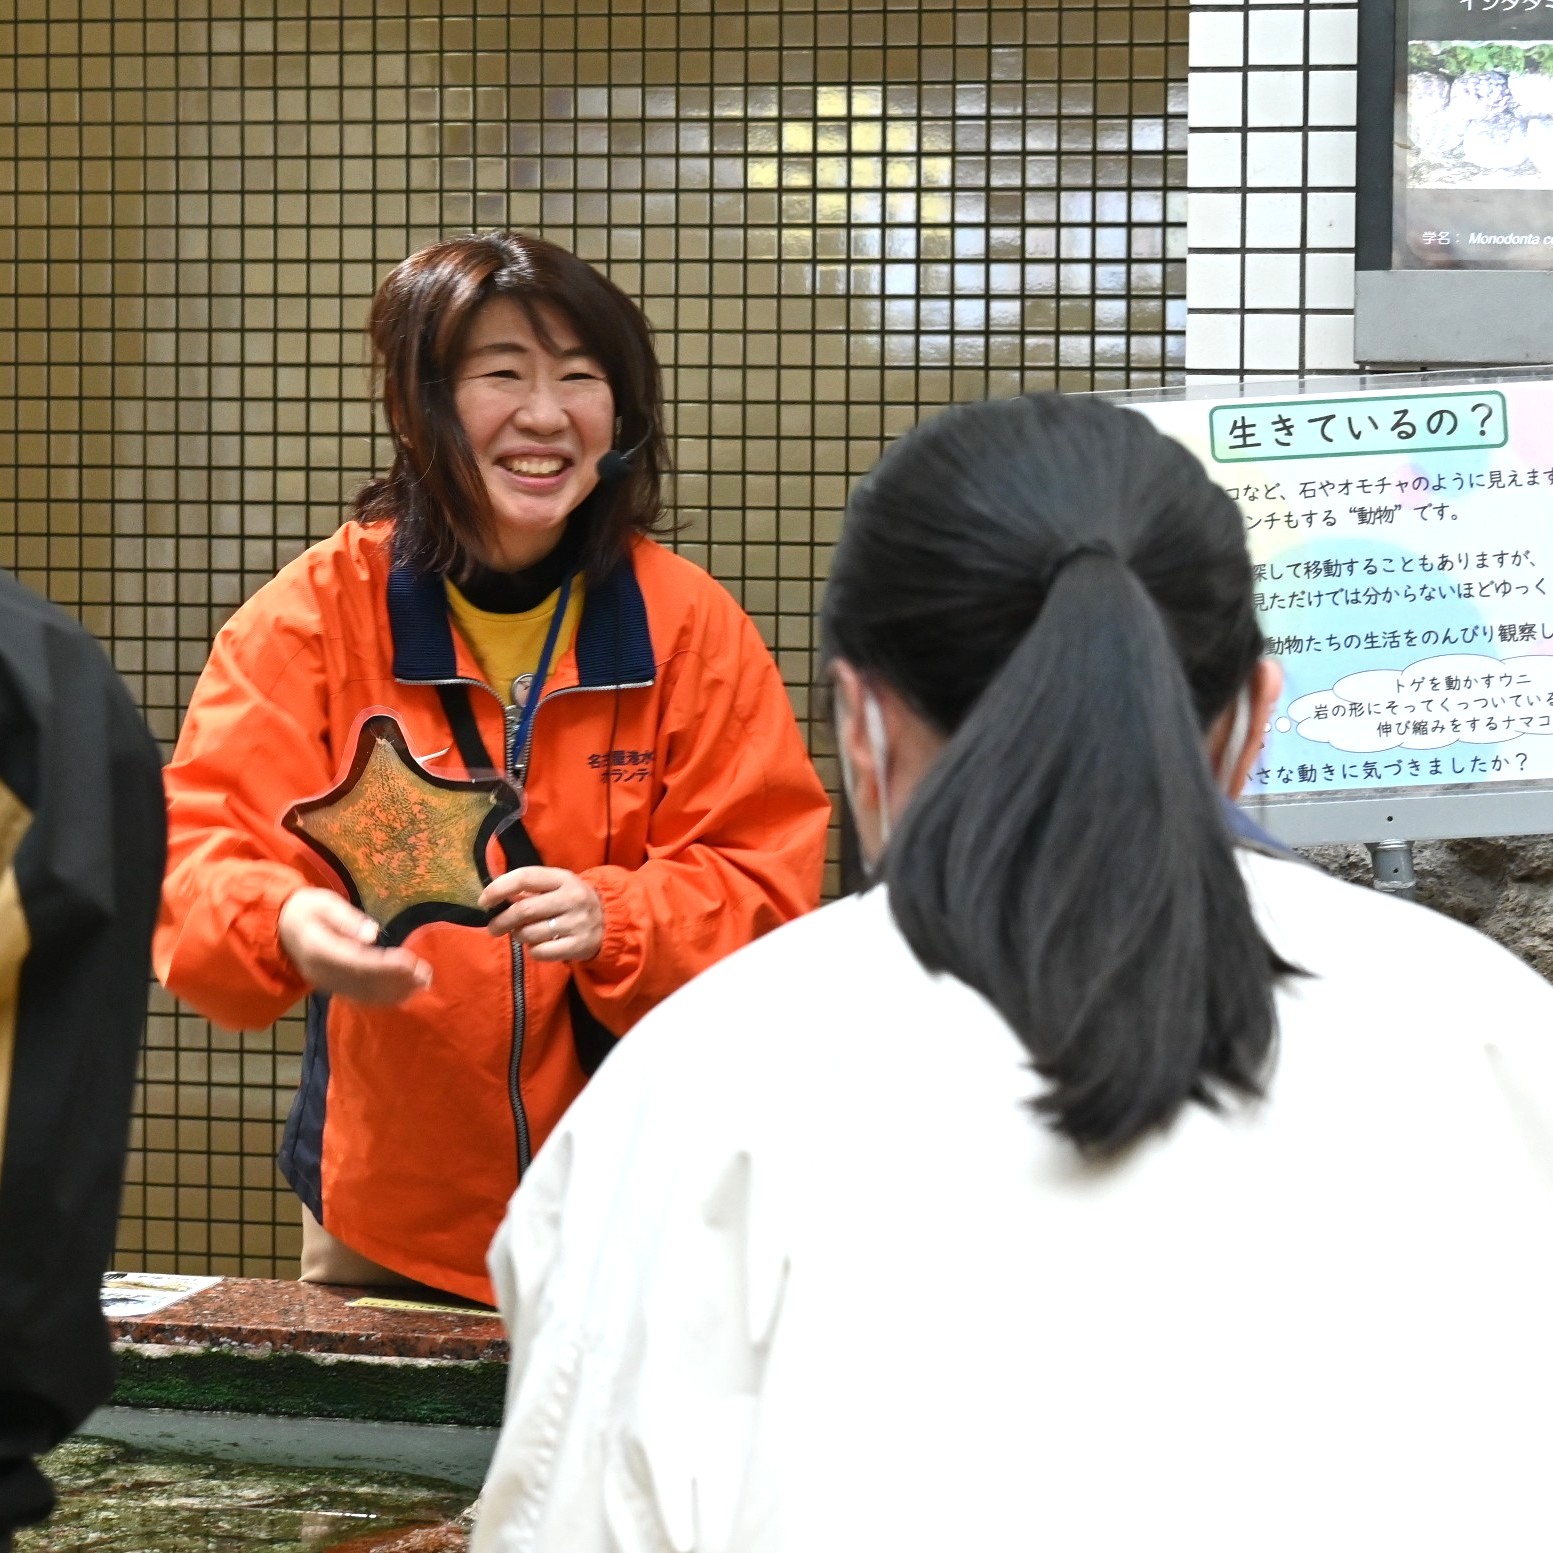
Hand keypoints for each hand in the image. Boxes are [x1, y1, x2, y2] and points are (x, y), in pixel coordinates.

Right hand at [278, 888, 432, 1004]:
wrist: (281, 928)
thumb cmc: (307, 909)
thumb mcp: (324, 903)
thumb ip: (346, 919)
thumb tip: (372, 934)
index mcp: (317, 949)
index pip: (355, 962)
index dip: (384, 965)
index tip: (410, 961)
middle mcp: (321, 972)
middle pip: (363, 982)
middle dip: (396, 980)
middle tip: (424, 974)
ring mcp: (326, 983)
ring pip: (363, 993)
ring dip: (395, 991)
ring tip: (422, 983)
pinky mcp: (333, 986)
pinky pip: (360, 996)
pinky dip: (385, 996)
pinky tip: (406, 992)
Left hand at [479, 866, 603, 961]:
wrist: (609, 920)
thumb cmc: (571, 900)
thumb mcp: (557, 886)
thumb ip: (529, 889)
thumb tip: (494, 898)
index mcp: (563, 878)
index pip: (525, 877)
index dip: (499, 888)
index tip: (484, 901)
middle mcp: (572, 898)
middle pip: (524, 910)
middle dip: (502, 921)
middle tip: (494, 927)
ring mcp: (577, 923)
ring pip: (530, 933)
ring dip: (519, 936)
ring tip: (522, 934)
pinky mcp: (579, 945)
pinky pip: (541, 952)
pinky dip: (533, 950)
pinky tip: (538, 945)